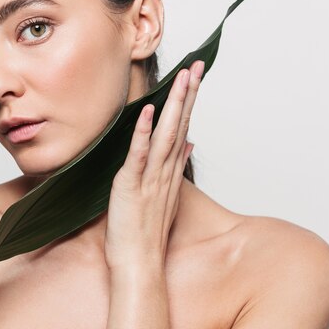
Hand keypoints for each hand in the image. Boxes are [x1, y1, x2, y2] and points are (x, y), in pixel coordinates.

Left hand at [105, 60, 202, 270]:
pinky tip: (149, 112)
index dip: (190, 102)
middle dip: (188, 95)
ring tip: (182, 79)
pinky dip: (144, 134)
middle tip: (197, 66)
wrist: (139, 263)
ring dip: (174, 107)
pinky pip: (139, 156)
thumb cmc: (146, 230)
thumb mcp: (166, 195)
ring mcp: (150, 178)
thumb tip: (188, 144)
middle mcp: (164, 171)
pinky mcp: (131, 186)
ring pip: (166, 136)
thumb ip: (176, 166)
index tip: (196, 77)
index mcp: (169, 172)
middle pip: (180, 126)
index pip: (183, 129)